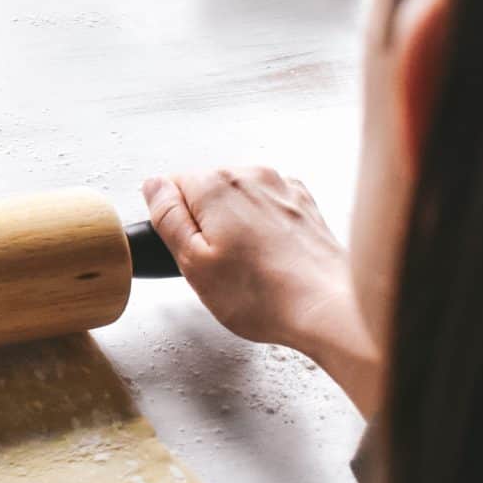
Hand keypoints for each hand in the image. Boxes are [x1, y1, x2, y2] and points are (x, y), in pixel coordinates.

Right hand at [142, 167, 383, 415]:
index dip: (174, 222)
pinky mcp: (303, 204)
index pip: (171, 186)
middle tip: (218, 266)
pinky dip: (263, 227)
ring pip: (238, 199)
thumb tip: (154, 186)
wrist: (328, 307)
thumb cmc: (262, 295)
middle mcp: (250, 175)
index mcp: (216, 185)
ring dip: (235, 225)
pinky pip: (267, 207)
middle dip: (205, 223)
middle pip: (206, 191)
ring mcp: (281, 188)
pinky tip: (270, 258)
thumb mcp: (192, 262)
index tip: (189, 250)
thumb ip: (167, 216)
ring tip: (248, 266)